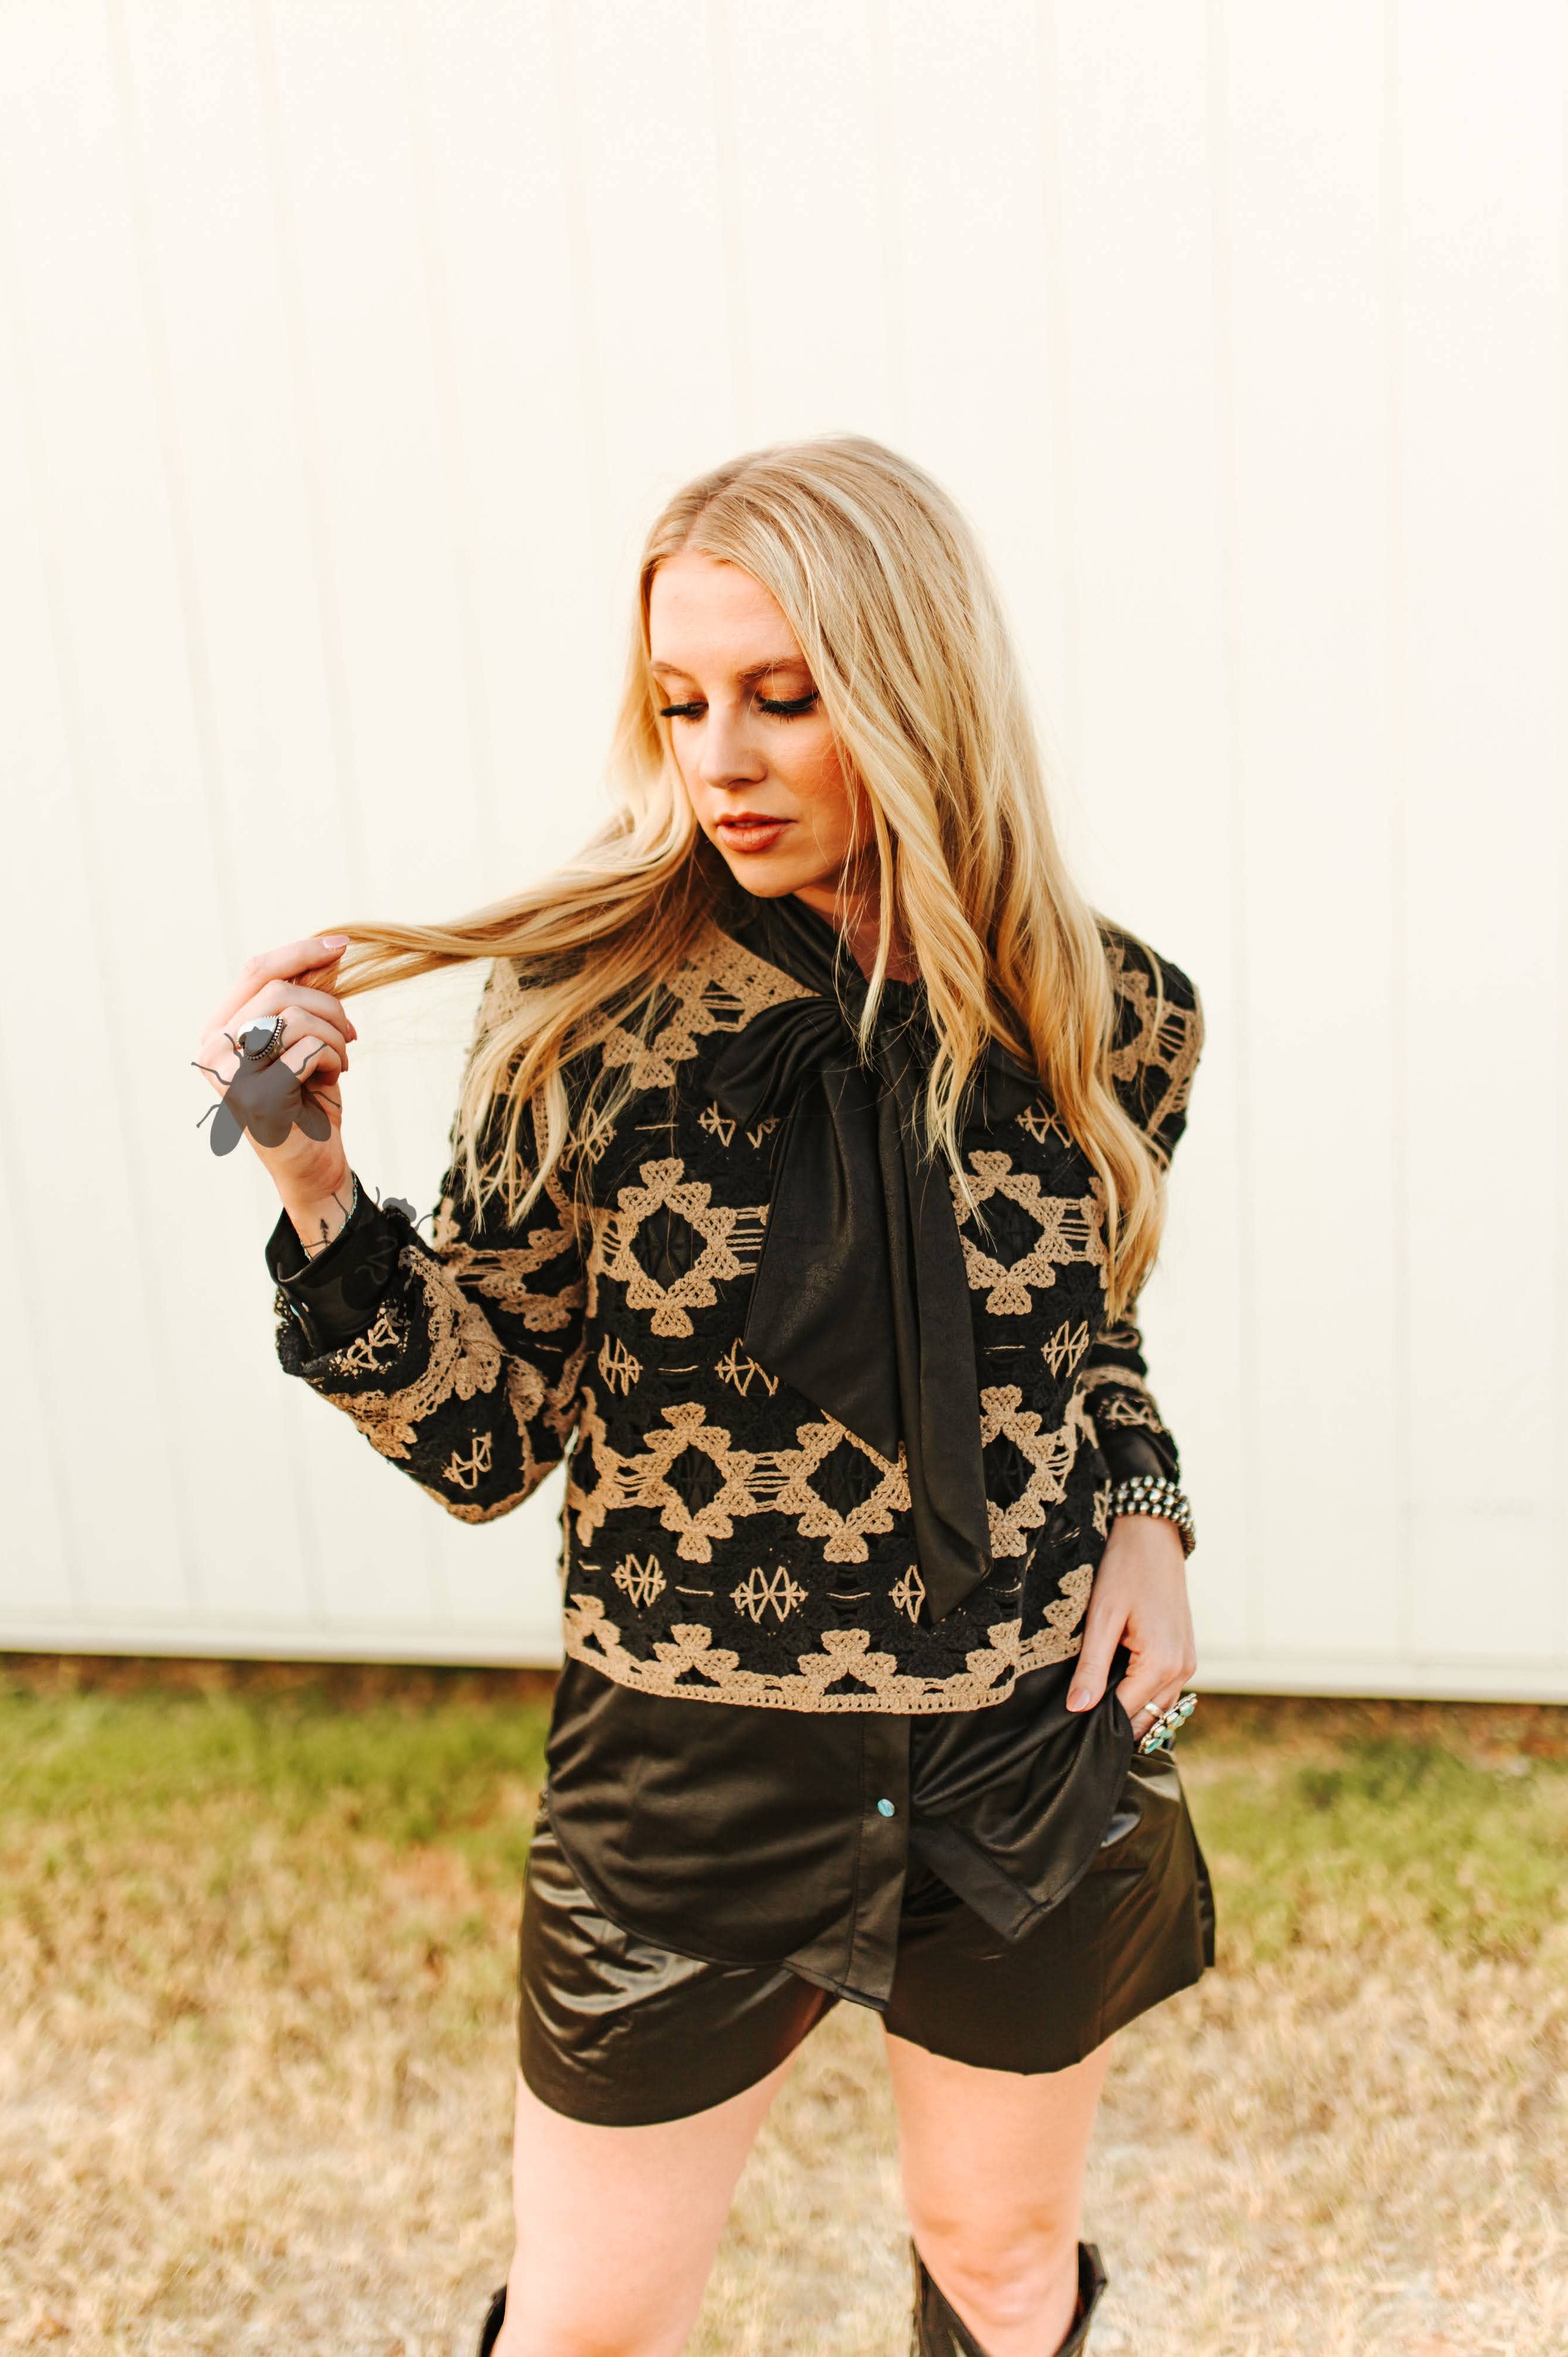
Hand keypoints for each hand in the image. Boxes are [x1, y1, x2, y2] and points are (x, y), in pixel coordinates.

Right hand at [196, 935, 356, 1202]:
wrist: (315, 1163)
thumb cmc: (309, 1100)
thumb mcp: (307, 1039)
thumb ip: (306, 996)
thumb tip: (329, 949)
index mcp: (219, 1029)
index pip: (256, 970)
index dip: (301, 951)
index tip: (343, 945)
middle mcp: (213, 1049)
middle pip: (279, 990)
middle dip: (329, 1005)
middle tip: (352, 1033)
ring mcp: (228, 1074)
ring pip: (295, 1016)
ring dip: (334, 1034)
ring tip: (342, 1059)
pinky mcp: (253, 1097)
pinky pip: (307, 1049)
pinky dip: (333, 1058)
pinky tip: (334, 1077)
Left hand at [1065, 1512, 1195, 1734]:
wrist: (1153, 1537)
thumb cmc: (1125, 1571)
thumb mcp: (1102, 1618)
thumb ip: (1091, 1668)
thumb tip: (1077, 1709)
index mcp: (1162, 1664)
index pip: (1125, 1714)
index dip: (1095, 1720)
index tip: (1070, 1718)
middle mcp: (1182, 1670)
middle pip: (1144, 1717)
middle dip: (1113, 1719)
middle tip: (1080, 1709)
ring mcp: (1188, 1663)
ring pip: (1157, 1708)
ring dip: (1130, 1708)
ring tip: (1096, 1695)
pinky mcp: (1185, 1654)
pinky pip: (1165, 1690)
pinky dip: (1143, 1693)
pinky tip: (1117, 1681)